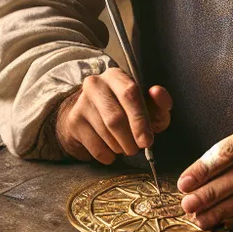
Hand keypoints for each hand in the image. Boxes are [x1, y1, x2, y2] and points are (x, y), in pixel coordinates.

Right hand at [55, 68, 171, 163]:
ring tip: (124, 146)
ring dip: (121, 147)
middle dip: (130, 139)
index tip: (147, 141)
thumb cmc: (125, 110)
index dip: (139, 119)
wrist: (90, 116)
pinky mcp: (74, 121)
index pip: (129, 93)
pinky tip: (111, 150)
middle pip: (115, 118)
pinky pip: (95, 147)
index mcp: (116, 75)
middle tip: (137, 149)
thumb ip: (158, 103)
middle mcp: (95, 84)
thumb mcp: (146, 106)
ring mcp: (81, 102)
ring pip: (106, 134)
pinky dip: (108, 155)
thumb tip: (158, 93)